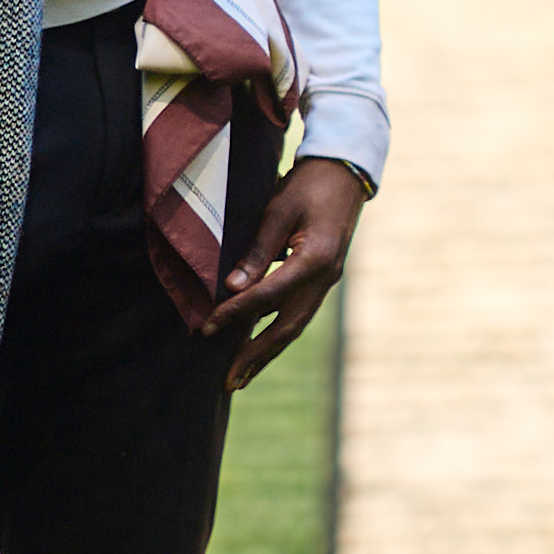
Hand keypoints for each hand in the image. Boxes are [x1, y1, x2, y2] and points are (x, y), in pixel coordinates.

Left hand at [206, 156, 361, 388]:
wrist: (346, 171)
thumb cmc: (309, 185)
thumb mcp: (278, 210)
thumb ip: (257, 251)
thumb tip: (232, 288)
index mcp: (315, 259)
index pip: (268, 295)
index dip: (236, 313)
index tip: (207, 327)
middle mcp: (325, 276)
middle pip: (288, 326)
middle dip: (257, 355)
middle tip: (229, 382)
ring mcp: (327, 279)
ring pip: (295, 324)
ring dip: (267, 352)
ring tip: (241, 376)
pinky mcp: (323, 277)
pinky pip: (298, 312)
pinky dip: (277, 332)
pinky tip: (259, 344)